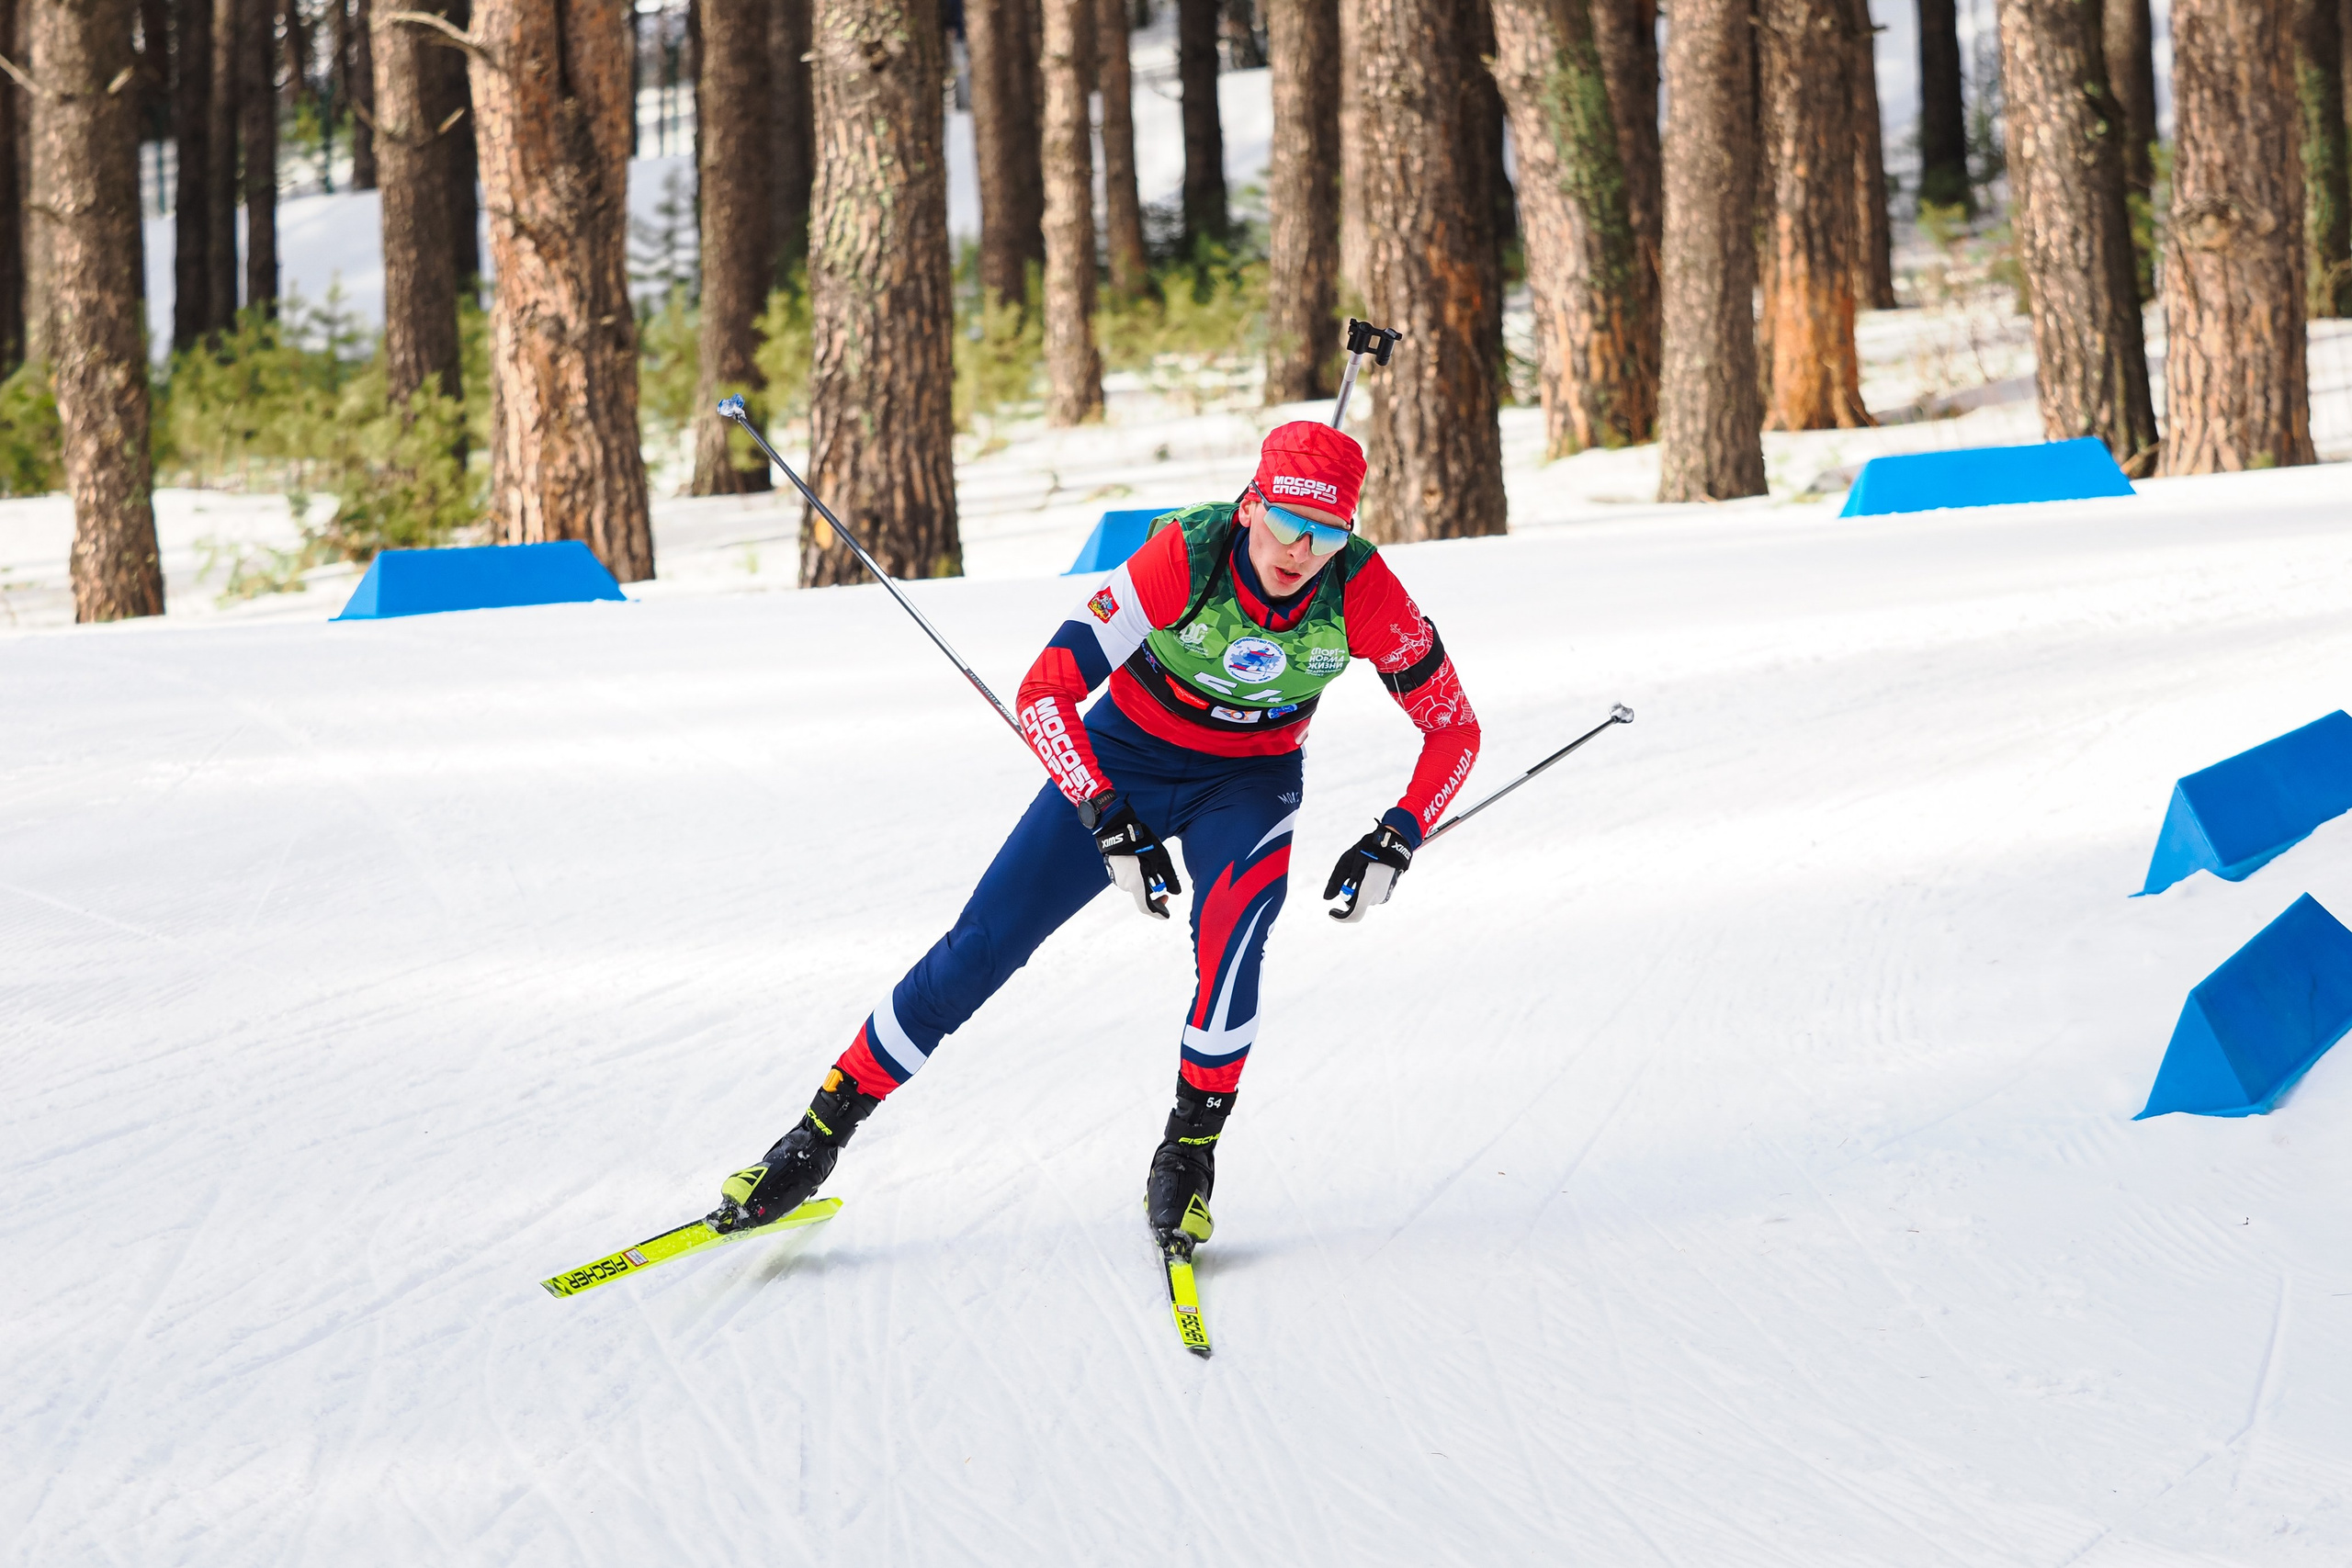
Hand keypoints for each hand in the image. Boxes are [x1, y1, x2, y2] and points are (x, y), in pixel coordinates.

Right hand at [1083, 794, 1182, 918]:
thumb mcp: (1161, 859)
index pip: (1147, 907)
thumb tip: (1176, 892)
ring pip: (1136, 886)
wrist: (1117, 828)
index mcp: (1136, 884)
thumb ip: (1169, 878)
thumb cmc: (1141, 842)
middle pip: (1143, 896)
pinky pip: (1130, 879)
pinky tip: (1142, 861)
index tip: (1167, 914)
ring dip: (1147, 882)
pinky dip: (1138, 876)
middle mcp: (1125, 885)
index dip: (1158, 913)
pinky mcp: (1114, 871)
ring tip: (1153, 865)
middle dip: (1155, 893)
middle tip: (1165, 887)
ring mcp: (1117, 878)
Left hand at [1324, 821, 1412, 921]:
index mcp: (1367, 892)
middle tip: (1350, 875)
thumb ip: (1336, 882)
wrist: (1392, 843)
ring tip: (1362, 869)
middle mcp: (1377, 897)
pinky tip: (1369, 872)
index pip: (1354, 916)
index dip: (1340, 917)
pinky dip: (1365, 887)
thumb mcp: (1346, 862)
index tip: (1331, 910)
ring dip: (1358, 889)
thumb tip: (1326, 898)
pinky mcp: (1388, 891)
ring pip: (1363, 899)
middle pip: (1356, 905)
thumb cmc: (1367, 850)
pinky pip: (1371, 895)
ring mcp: (1384, 895)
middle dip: (1349, 894)